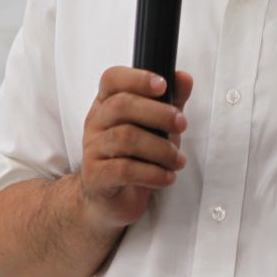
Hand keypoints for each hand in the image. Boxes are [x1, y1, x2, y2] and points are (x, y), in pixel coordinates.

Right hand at [77, 66, 193, 228]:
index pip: (112, 78)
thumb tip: (184, 78)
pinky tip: (167, 177)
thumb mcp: (157, 125)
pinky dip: (153, 173)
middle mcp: (96, 122)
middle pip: (122, 105)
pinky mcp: (96, 176)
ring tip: (178, 160)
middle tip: (182, 125)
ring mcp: (92, 149)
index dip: (138, 77)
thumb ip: (171, 100)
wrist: (112, 198)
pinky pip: (124, 170)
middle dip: (159, 113)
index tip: (163, 85)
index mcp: (107, 103)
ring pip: (126, 138)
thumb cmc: (136, 156)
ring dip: (161, 149)